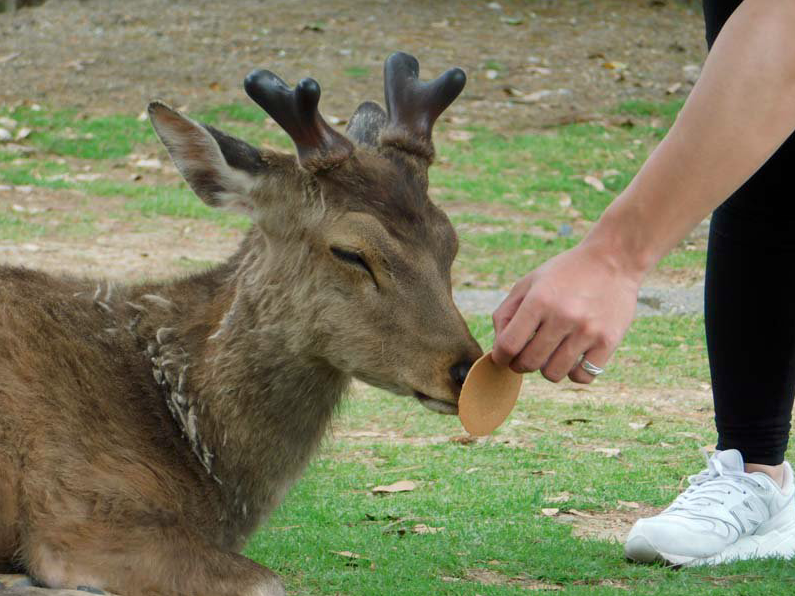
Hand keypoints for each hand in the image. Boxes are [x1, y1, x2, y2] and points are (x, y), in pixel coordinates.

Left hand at [491, 241, 640, 382]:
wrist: (614, 260)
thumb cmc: (564, 274)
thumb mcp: (529, 283)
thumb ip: (505, 313)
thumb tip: (498, 349)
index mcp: (539, 300)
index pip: (508, 345)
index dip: (501, 357)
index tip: (504, 357)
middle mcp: (563, 316)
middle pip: (529, 363)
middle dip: (521, 365)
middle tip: (525, 357)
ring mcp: (587, 331)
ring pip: (554, 374)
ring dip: (547, 369)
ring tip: (550, 355)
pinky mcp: (609, 341)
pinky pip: (582, 377)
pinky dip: (573, 373)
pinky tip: (572, 359)